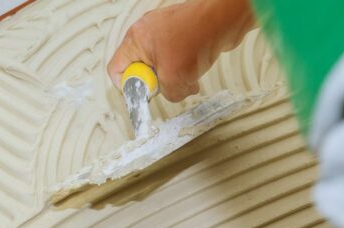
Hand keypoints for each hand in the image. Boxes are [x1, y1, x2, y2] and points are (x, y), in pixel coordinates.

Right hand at [107, 0, 255, 101]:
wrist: (227, 17)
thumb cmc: (200, 35)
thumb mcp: (175, 79)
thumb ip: (167, 94)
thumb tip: (170, 94)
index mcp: (135, 39)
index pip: (116, 70)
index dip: (128, 87)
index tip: (143, 95)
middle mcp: (146, 32)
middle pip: (139, 68)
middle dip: (156, 82)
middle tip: (166, 85)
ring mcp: (163, 30)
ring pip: (159, 63)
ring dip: (172, 75)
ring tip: (186, 77)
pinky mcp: (180, 31)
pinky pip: (174, 56)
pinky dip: (184, 66)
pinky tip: (195, 69)